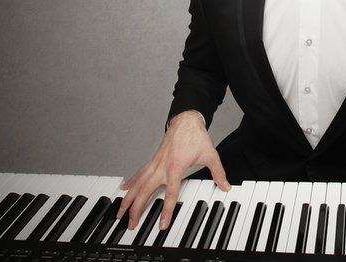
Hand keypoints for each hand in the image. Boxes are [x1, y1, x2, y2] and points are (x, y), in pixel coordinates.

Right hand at [117, 110, 229, 229]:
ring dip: (128, 199)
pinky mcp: (153, 160)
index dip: (166, 211)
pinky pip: (139, 174)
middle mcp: (162, 167)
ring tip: (119, 211)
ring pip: (138, 184)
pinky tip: (124, 189)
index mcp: (175, 168)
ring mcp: (155, 163)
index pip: (170, 194)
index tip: (162, 225)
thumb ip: (218, 173)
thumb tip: (226, 186)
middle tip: (130, 224)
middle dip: (136, 209)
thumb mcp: (210, 155)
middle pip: (145, 192)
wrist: (185, 120)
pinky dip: (131, 182)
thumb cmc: (196, 136)